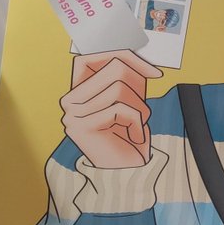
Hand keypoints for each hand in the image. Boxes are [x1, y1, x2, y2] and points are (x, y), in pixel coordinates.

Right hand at [60, 49, 161, 168]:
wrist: (130, 172)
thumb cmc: (131, 136)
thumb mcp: (131, 100)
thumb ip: (127, 77)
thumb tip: (133, 52)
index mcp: (78, 91)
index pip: (92, 56)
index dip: (123, 56)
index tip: (153, 72)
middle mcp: (70, 101)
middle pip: (113, 68)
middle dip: (139, 86)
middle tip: (142, 111)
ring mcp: (72, 115)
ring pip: (120, 88)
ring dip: (140, 107)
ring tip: (138, 126)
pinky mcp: (82, 128)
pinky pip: (121, 109)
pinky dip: (137, 122)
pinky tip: (135, 137)